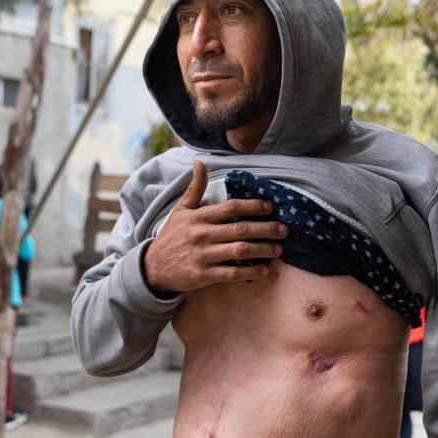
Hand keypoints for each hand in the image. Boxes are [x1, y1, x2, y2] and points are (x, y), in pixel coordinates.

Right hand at [142, 160, 287, 295]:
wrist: (153, 268)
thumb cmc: (171, 237)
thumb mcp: (180, 210)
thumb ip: (194, 188)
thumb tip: (199, 162)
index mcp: (199, 217)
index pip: (231, 208)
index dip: (253, 206)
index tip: (271, 206)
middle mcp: (202, 235)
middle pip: (241, 229)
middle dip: (266, 229)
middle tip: (285, 230)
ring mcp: (203, 256)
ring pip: (240, 251)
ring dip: (263, 250)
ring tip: (279, 249)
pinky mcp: (204, 275)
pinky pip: (232, 273)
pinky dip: (250, 272)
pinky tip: (265, 270)